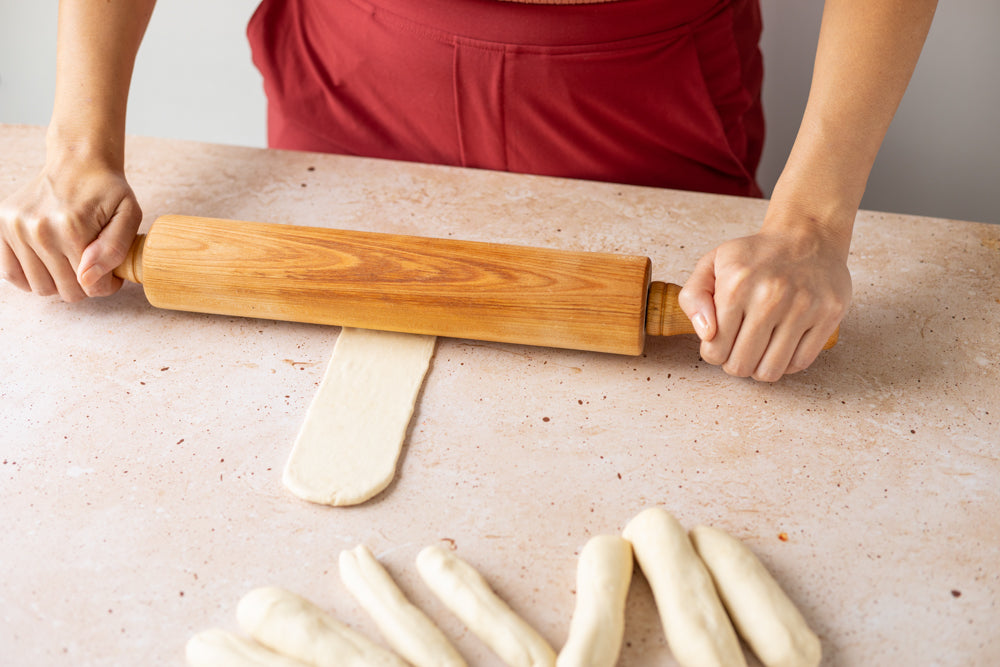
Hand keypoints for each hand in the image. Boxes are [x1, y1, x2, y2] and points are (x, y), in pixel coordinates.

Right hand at [0, 157, 141, 300]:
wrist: (77, 162)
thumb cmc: (107, 191)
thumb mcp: (128, 214)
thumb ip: (115, 249)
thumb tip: (88, 277)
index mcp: (71, 227)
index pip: (91, 286)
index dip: (106, 285)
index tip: (111, 273)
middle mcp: (38, 229)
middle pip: (65, 291)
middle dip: (85, 284)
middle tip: (93, 265)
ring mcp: (16, 228)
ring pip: (40, 287)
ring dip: (59, 283)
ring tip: (72, 262)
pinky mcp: (2, 226)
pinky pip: (11, 273)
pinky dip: (30, 278)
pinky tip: (48, 266)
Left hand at [678, 224, 850, 381]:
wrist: (807, 236)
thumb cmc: (754, 256)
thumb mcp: (712, 264)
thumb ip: (694, 298)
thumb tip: (707, 334)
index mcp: (736, 284)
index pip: (715, 350)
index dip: (713, 353)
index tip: (719, 343)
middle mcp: (771, 295)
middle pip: (741, 365)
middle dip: (734, 364)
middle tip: (738, 349)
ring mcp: (803, 306)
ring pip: (771, 370)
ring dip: (759, 369)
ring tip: (758, 351)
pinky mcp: (829, 314)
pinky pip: (801, 363)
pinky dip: (786, 363)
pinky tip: (780, 348)